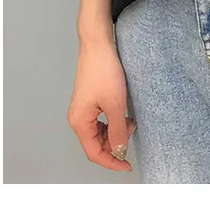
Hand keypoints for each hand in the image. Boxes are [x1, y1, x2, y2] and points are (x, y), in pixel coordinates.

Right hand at [67, 38, 135, 171]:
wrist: (98, 45)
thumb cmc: (104, 72)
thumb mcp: (115, 104)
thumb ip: (117, 130)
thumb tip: (119, 150)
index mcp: (79, 122)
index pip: (94, 153)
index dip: (111, 161)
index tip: (128, 165)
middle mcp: (77, 118)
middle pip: (95, 143)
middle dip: (114, 143)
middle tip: (132, 132)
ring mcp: (83, 108)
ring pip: (99, 131)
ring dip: (115, 132)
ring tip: (129, 121)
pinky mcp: (89, 99)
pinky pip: (100, 119)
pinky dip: (113, 121)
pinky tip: (123, 114)